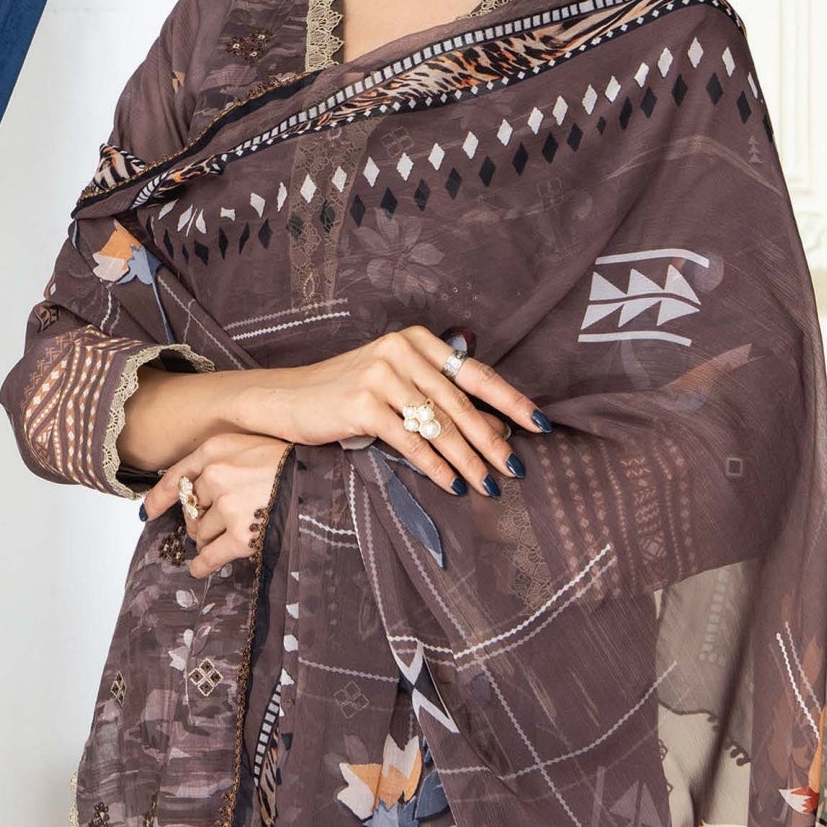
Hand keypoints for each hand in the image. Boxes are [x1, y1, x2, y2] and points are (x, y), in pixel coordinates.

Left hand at [139, 431, 287, 578]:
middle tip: (222, 522)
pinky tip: (199, 568)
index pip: (176, 476)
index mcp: (217, 450)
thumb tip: (197, 489)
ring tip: (229, 537)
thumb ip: (225, 461)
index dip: (160, 496)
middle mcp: (216, 475)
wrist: (324, 482)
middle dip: (201, 519)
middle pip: (191, 509)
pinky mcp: (239, 535)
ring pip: (200, 533)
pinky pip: (209, 557)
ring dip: (209, 539)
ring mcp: (227, 506)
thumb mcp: (255, 445)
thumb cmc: (296, 463)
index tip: (149, 511)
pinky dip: (202, 564)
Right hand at [235, 326, 540, 497]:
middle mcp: (401, 351)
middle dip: (492, 440)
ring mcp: (381, 376)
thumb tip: (494, 429)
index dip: (511, 401)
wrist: (285, 399)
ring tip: (488, 486)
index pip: (474, 373)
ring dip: (468, 461)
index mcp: (415, 340)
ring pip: (439, 426)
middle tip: (515, 468)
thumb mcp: (393, 381)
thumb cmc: (344, 393)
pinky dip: (435, 468)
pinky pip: (411, 442)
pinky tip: (452, 485)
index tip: (540, 424)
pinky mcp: (363, 405)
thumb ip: (436, 394)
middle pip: (460, 403)